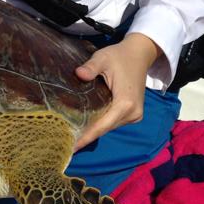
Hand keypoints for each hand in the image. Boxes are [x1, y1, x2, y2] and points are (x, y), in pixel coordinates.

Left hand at [73, 33, 160, 147]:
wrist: (140, 54)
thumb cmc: (119, 56)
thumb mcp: (103, 58)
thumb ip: (91, 67)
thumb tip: (78, 73)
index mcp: (126, 103)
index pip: (101, 126)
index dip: (85, 137)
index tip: (70, 148)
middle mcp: (132, 113)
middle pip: (104, 128)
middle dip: (86, 135)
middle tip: (64, 142)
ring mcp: (135, 115)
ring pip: (109, 126)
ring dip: (93, 130)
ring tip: (71, 135)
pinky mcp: (133, 114)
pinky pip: (113, 122)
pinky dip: (100, 124)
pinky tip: (85, 125)